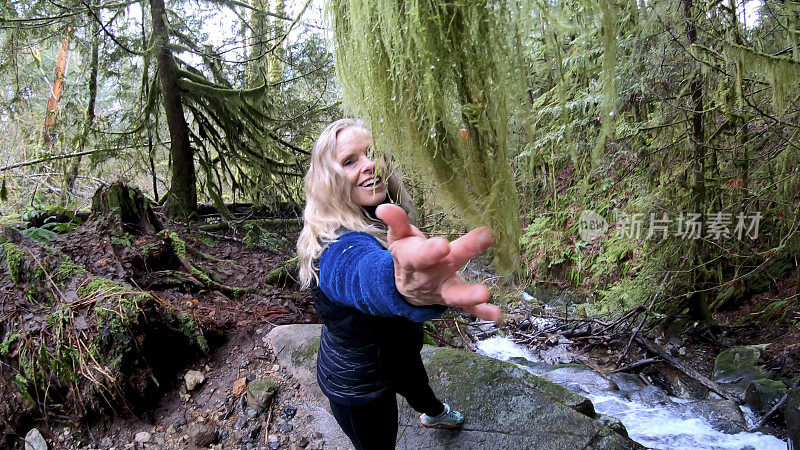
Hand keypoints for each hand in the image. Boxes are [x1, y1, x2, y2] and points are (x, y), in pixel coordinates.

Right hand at [376, 204, 502, 322]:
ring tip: (485, 293)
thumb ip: (396, 222)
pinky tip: (497, 314)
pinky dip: (482, 311)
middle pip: (445, 265)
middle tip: (485, 236)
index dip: (431, 251)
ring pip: (455, 294)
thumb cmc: (407, 255)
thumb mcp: (398, 238)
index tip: (444, 244)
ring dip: (470, 294)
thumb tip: (383, 207)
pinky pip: (468, 308)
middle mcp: (428, 278)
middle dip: (465, 251)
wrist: (405, 288)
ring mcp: (442, 291)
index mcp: (413, 260)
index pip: (420, 256)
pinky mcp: (454, 299)